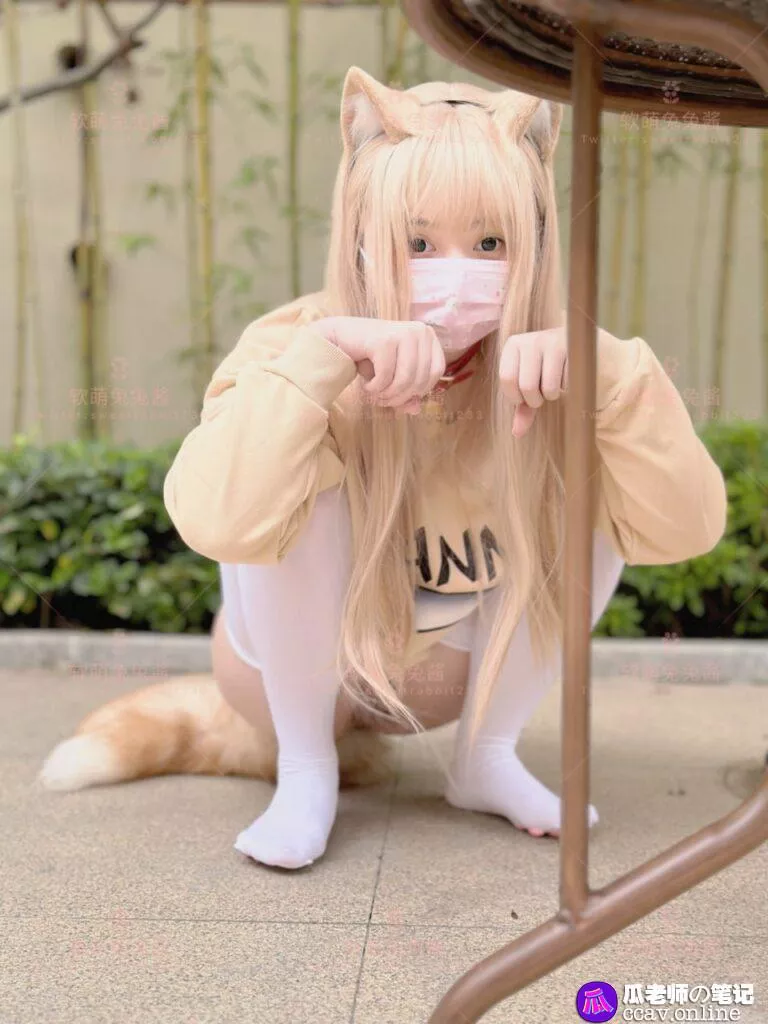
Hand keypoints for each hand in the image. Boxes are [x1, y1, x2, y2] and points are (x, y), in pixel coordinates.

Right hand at [313, 316, 445, 415]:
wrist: (339, 339)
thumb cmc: (370, 358)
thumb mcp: (394, 376)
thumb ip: (407, 393)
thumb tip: (416, 409)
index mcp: (427, 335)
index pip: (437, 371)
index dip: (420, 389)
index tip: (402, 395)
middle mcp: (419, 331)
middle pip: (420, 379)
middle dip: (400, 397)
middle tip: (382, 400)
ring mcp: (402, 333)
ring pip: (405, 380)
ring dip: (387, 395)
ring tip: (374, 395)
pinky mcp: (384, 340)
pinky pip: (385, 377)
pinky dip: (374, 389)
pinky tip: (366, 385)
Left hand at [499, 327, 567, 436]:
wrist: (577, 348)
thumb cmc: (545, 369)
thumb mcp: (529, 386)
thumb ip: (522, 408)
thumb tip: (517, 433)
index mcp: (513, 345)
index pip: (507, 378)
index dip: (516, 396)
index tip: (522, 396)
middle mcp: (531, 340)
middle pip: (527, 385)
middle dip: (534, 400)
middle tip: (540, 394)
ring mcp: (553, 342)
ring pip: (549, 387)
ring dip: (551, 395)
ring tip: (553, 385)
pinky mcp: (573, 349)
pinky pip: (567, 383)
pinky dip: (566, 387)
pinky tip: (565, 376)